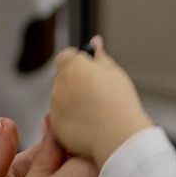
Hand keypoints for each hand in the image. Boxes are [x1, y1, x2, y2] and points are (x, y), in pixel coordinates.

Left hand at [47, 37, 152, 166]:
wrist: (119, 136)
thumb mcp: (114, 73)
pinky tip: (89, 125)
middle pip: (62, 79)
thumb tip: (95, 40)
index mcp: (73, 66)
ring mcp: (55, 106)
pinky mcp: (55, 126)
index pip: (64, 57)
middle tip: (95, 94)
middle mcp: (59, 84)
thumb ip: (100, 56)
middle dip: (74, 83)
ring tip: (95, 112)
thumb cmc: (120, 102)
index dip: (76, 63)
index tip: (88, 71)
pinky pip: (60, 119)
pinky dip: (71, 120)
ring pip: (60, 100)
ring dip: (72, 102)